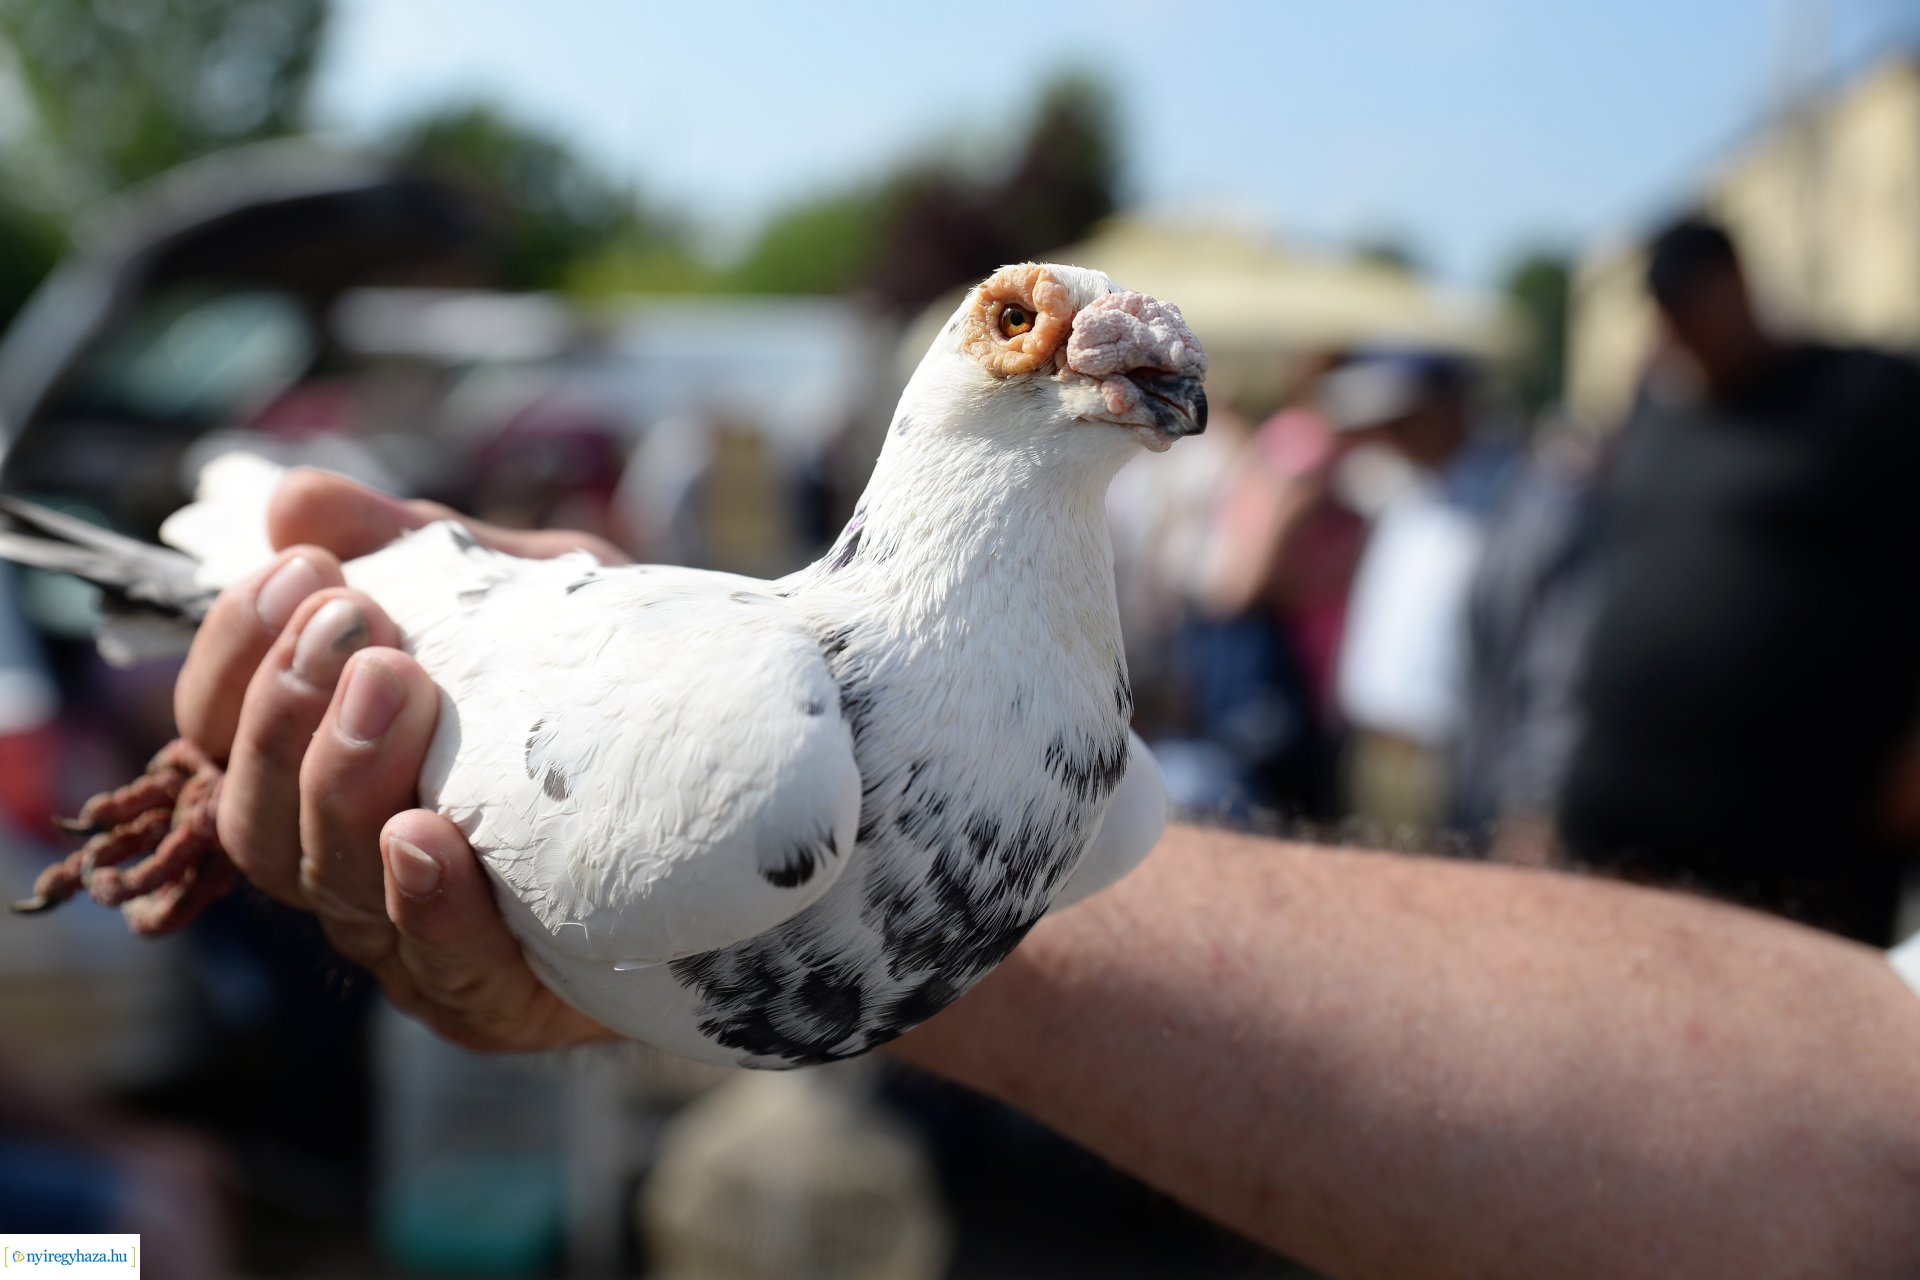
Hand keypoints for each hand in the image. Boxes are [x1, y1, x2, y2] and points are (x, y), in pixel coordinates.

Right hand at [174, 469, 621, 1049]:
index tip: (300, 570)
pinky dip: (424, 900)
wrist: (752, 783)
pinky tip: (425, 837)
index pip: (217, 728)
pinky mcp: (498, 999)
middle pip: (255, 814)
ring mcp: (415, 939)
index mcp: (328, 766)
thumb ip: (421, 551)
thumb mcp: (526, 599)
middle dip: (287, 710)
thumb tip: (297, 498)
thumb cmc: (609, 691)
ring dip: (344, 780)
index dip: (234, 654)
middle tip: (359, 627)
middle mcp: (349, 859)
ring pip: (327, 884)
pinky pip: (443, 967)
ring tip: (396, 687)